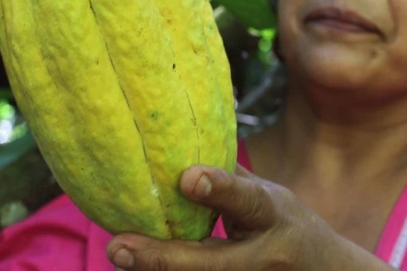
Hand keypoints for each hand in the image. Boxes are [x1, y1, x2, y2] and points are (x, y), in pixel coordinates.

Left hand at [105, 164, 383, 270]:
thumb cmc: (289, 226)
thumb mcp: (270, 197)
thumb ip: (229, 180)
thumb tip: (179, 146)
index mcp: (273, 216)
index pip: (247, 200)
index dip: (218, 188)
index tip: (187, 178)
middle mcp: (263, 256)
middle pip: (208, 262)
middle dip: (160, 257)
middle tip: (117, 247)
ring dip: (155, 269)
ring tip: (121, 254)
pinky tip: (136, 263)